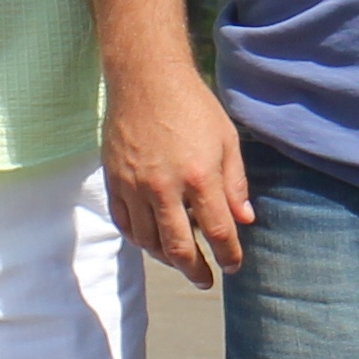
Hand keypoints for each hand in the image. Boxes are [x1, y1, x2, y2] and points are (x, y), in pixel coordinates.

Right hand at [102, 62, 254, 287]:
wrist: (145, 78)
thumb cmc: (192, 106)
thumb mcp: (226, 140)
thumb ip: (235, 184)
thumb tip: (244, 220)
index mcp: (199, 176)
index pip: (217, 232)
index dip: (228, 255)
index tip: (233, 266)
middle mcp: (164, 188)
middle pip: (179, 248)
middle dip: (196, 271)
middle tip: (206, 280)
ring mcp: (134, 186)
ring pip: (148, 241)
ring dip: (167, 258)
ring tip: (181, 260)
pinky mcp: (114, 180)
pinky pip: (124, 223)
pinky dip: (139, 239)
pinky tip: (152, 240)